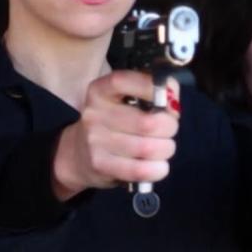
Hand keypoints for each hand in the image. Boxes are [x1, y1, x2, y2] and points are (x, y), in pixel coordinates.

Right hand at [51, 71, 180, 200]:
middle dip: (170, 127)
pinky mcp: (100, 165)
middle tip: (169, 130)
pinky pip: (141, 170)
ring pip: (149, 148)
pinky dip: (158, 169)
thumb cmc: (115, 122)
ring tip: (163, 148)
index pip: (123, 81)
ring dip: (166, 149)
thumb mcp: (126, 100)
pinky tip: (158, 166)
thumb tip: (172, 99)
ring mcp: (95, 141)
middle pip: (148, 123)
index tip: (168, 98)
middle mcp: (94, 114)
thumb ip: (153, 92)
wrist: (79, 154)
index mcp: (100, 91)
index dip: (151, 87)